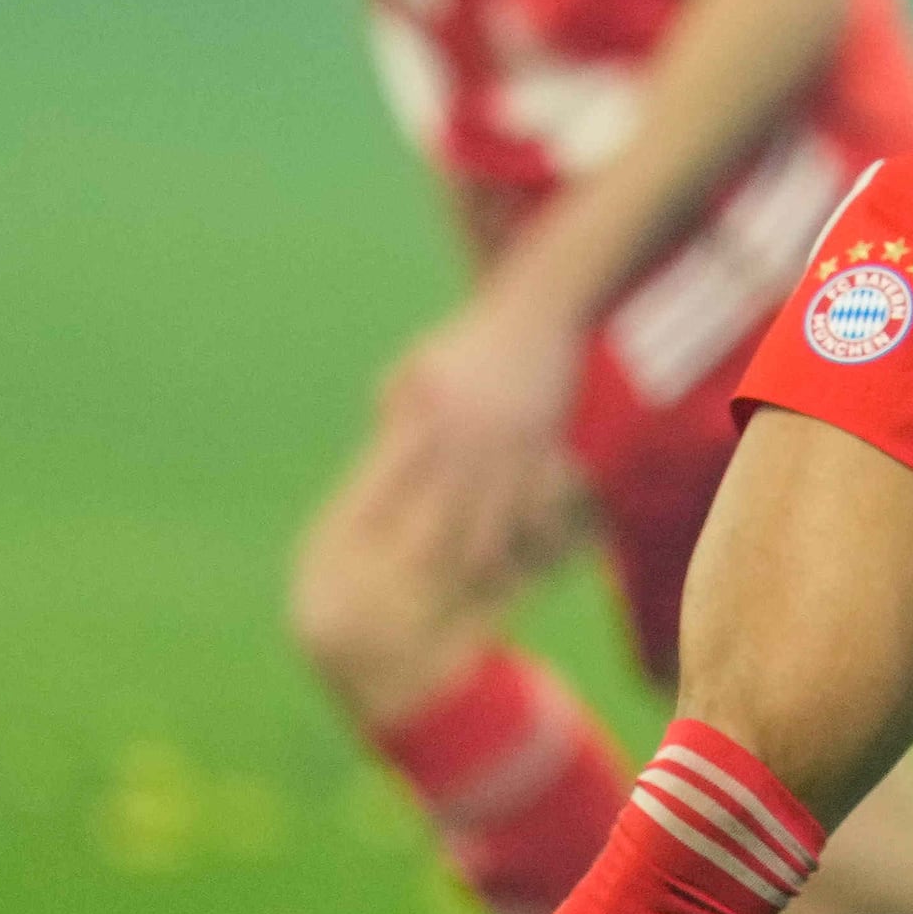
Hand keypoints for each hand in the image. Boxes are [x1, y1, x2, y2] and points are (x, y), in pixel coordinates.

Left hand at [369, 293, 595, 593]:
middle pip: (442, 516)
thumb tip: (380, 442)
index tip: (367, 564)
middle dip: (428, 563)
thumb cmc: (472, 337)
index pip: (397, 483)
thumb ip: (395, 403)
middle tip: (413, 603)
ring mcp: (508, 443)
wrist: (539, 310)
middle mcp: (464, 436)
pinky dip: (529, 536)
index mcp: (425, 417)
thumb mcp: (419, 363)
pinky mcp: (545, 446)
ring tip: (469, 598)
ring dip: (481, 563)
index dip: (382, 528)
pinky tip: (523, 560)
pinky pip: (535, 504)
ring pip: (492, 521)